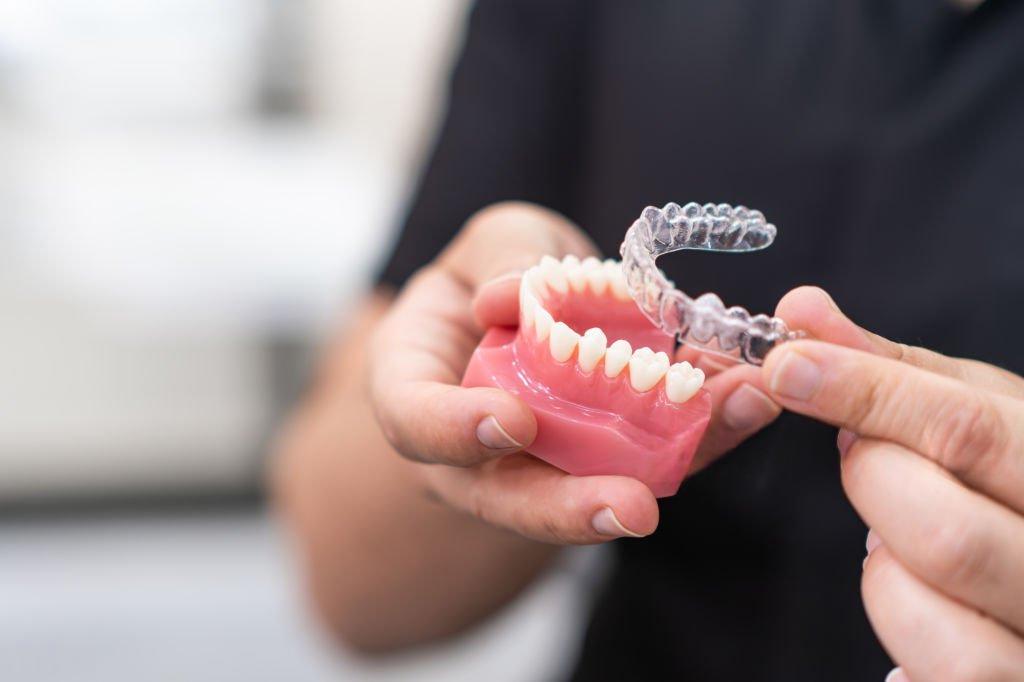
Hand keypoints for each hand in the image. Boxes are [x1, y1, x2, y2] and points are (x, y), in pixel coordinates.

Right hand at [368, 202, 782, 544]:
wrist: (531, 309)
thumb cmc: (487, 276)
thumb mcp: (483, 246)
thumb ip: (496, 261)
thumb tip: (516, 296)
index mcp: (417, 388)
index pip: (414, 423)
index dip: (454, 431)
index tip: (510, 420)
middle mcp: (475, 448)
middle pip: (508, 497)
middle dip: (571, 509)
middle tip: (631, 511)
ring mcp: (545, 463)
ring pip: (594, 486)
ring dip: (669, 464)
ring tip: (734, 415)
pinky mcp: (612, 456)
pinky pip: (655, 454)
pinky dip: (705, 429)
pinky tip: (748, 395)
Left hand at [765, 287, 1023, 680]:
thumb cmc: (1019, 484)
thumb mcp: (985, 414)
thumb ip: (897, 370)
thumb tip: (802, 312)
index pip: (967, 428)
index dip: (864, 391)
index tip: (790, 364)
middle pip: (940, 526)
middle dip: (872, 481)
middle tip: (870, 459)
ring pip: (921, 604)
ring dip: (880, 558)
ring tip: (903, 533)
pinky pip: (929, 665)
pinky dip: (897, 616)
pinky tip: (921, 589)